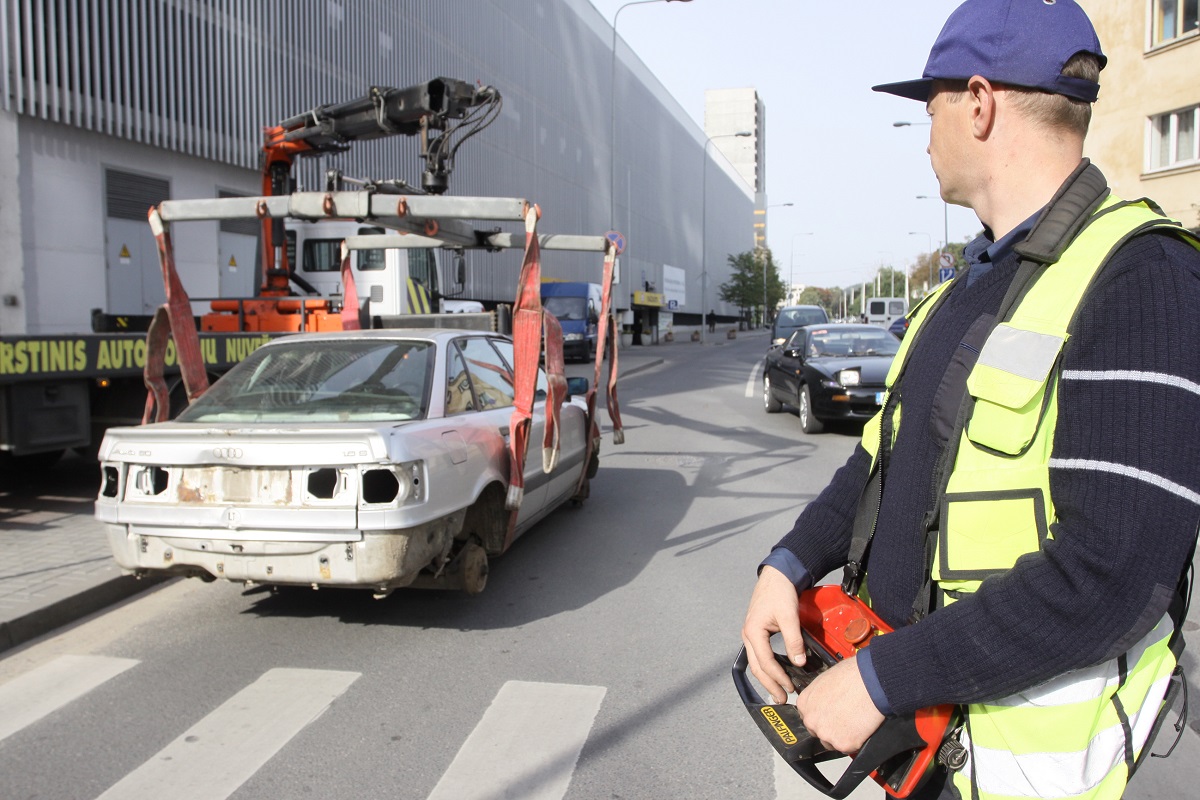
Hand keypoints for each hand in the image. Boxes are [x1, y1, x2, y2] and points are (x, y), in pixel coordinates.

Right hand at [741, 566, 807, 703]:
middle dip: (769, 684)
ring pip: (757, 662)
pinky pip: (760, 655)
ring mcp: (751, 634)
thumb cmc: (780, 592)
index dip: (778, 677)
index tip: (791, 688)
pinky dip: (767, 667)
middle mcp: (748, 635)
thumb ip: (794, 640)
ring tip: (779, 690)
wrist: (777, 576)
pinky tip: (777, 672)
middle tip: (782, 699)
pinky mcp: (757, 632)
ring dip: (767, 678)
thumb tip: (800, 662)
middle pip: (757, 667)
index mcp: (753, 632)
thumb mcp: (789, 616)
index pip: (766, 662)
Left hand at [795, 655, 884, 753]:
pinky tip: (861, 727)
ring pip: (832, 742)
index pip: (809, 718)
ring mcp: (826, 734)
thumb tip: (823, 702)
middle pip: (818, 732)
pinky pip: (848, 748)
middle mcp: (811, 720)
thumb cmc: (852, 676)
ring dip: (842, 736)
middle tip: (845, 719)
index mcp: (804, 703)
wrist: (871, 682)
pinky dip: (856, 741)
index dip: (822, 717)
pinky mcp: (843, 744)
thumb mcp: (825, 680)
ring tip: (855, 721)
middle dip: (831, 728)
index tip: (831, 715)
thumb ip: (818, 696)